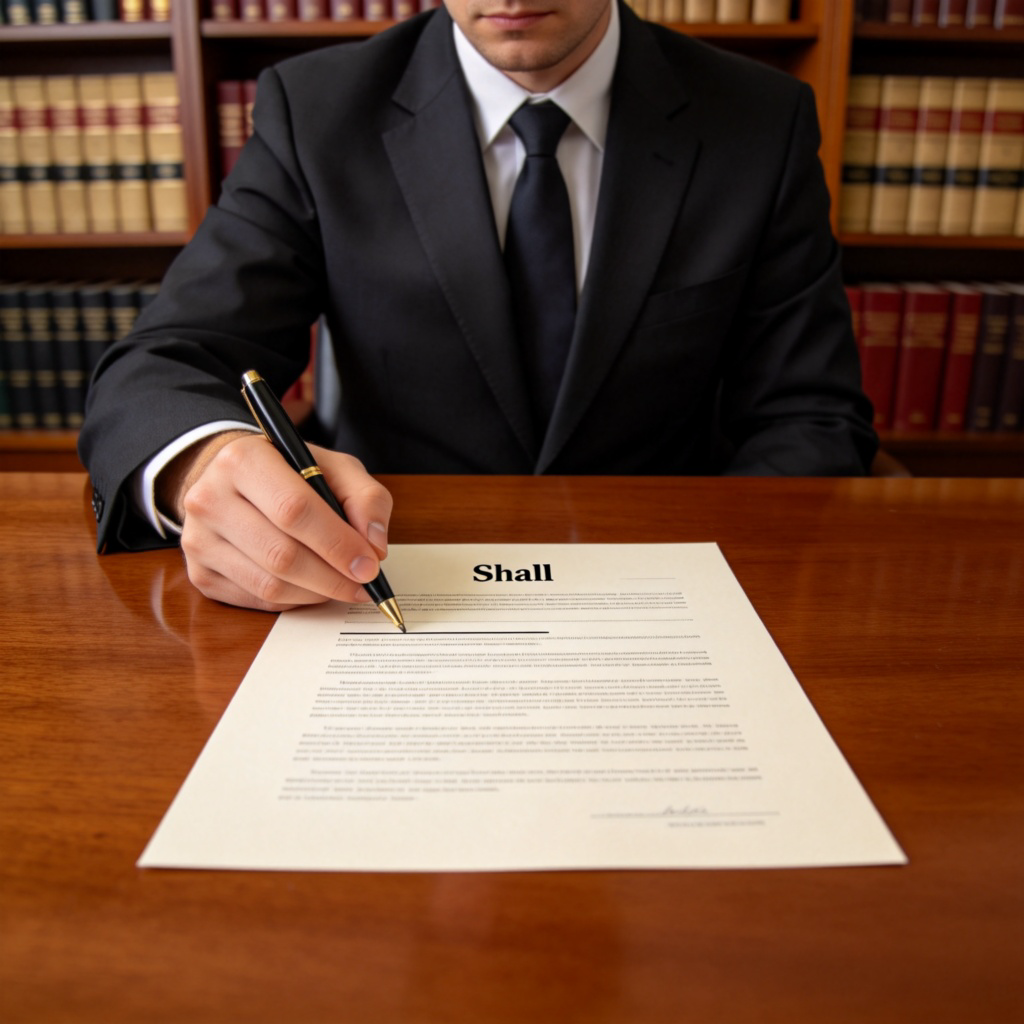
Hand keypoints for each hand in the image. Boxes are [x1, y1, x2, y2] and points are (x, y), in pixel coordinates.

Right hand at [159, 432, 392, 610]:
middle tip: (363, 584)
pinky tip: (311, 586)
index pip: (294, 510)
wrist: (232, 480)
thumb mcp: (334, 467)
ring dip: (316, 593)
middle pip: (280, 554)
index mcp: (243, 460)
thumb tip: (375, 547)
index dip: (337, 543)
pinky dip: (294, 600)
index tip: (369, 565)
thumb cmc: (289, 472)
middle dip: (332, 577)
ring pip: (269, 585)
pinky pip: (256, 600)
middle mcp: (210, 498)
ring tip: (343, 585)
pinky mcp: (199, 573)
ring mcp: (198, 539)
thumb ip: (365, 498)